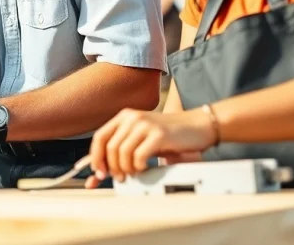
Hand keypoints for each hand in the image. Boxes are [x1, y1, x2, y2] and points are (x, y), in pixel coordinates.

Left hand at [84, 108, 215, 187]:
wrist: (197, 126)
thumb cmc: (169, 136)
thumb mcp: (141, 138)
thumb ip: (122, 149)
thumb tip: (100, 171)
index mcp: (124, 116)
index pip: (100, 137)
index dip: (96, 157)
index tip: (99, 172)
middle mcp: (132, 117)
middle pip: (110, 147)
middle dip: (112, 167)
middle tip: (121, 177)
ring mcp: (145, 124)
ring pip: (122, 152)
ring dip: (126, 168)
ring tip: (135, 172)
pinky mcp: (159, 134)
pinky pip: (139, 155)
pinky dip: (139, 166)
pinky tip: (145, 167)